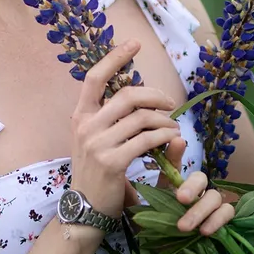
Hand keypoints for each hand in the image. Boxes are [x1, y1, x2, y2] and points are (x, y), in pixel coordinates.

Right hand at [69, 39, 181, 219]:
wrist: (85, 209)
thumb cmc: (96, 174)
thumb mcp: (96, 141)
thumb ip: (115, 120)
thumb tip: (145, 99)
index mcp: (80, 117)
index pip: (93, 78)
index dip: (113, 57)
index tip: (133, 44)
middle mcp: (86, 126)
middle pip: (127, 95)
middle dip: (155, 95)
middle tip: (170, 104)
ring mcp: (98, 144)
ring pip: (142, 118)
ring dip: (164, 121)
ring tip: (172, 128)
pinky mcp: (113, 162)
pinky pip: (147, 140)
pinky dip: (164, 137)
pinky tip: (171, 140)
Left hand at [124, 136, 236, 235]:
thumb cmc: (152, 231)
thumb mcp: (138, 210)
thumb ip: (130, 193)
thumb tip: (116, 175)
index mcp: (173, 185)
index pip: (176, 163)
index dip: (176, 151)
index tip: (176, 142)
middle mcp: (194, 192)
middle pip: (200, 177)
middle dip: (191, 187)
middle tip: (180, 199)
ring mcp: (209, 205)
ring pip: (214, 196)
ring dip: (200, 210)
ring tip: (183, 227)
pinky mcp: (221, 220)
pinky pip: (227, 211)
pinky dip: (217, 219)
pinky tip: (204, 231)